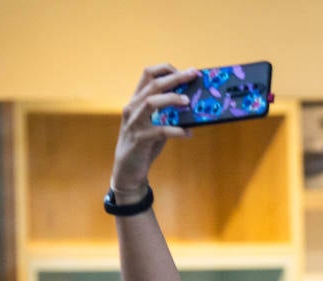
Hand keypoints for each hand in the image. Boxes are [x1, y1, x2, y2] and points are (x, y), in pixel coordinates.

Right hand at [110, 65, 196, 193]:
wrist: (128, 169)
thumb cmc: (144, 144)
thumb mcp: (154, 123)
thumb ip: (166, 112)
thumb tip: (192, 102)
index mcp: (136, 100)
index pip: (148, 74)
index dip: (167, 69)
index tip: (186, 71)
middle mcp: (133, 107)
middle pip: (153, 84)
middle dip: (175, 78)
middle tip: (194, 75)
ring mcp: (135, 123)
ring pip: (151, 102)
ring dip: (172, 99)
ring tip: (188, 101)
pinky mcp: (140, 139)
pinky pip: (160, 131)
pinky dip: (176, 131)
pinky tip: (188, 133)